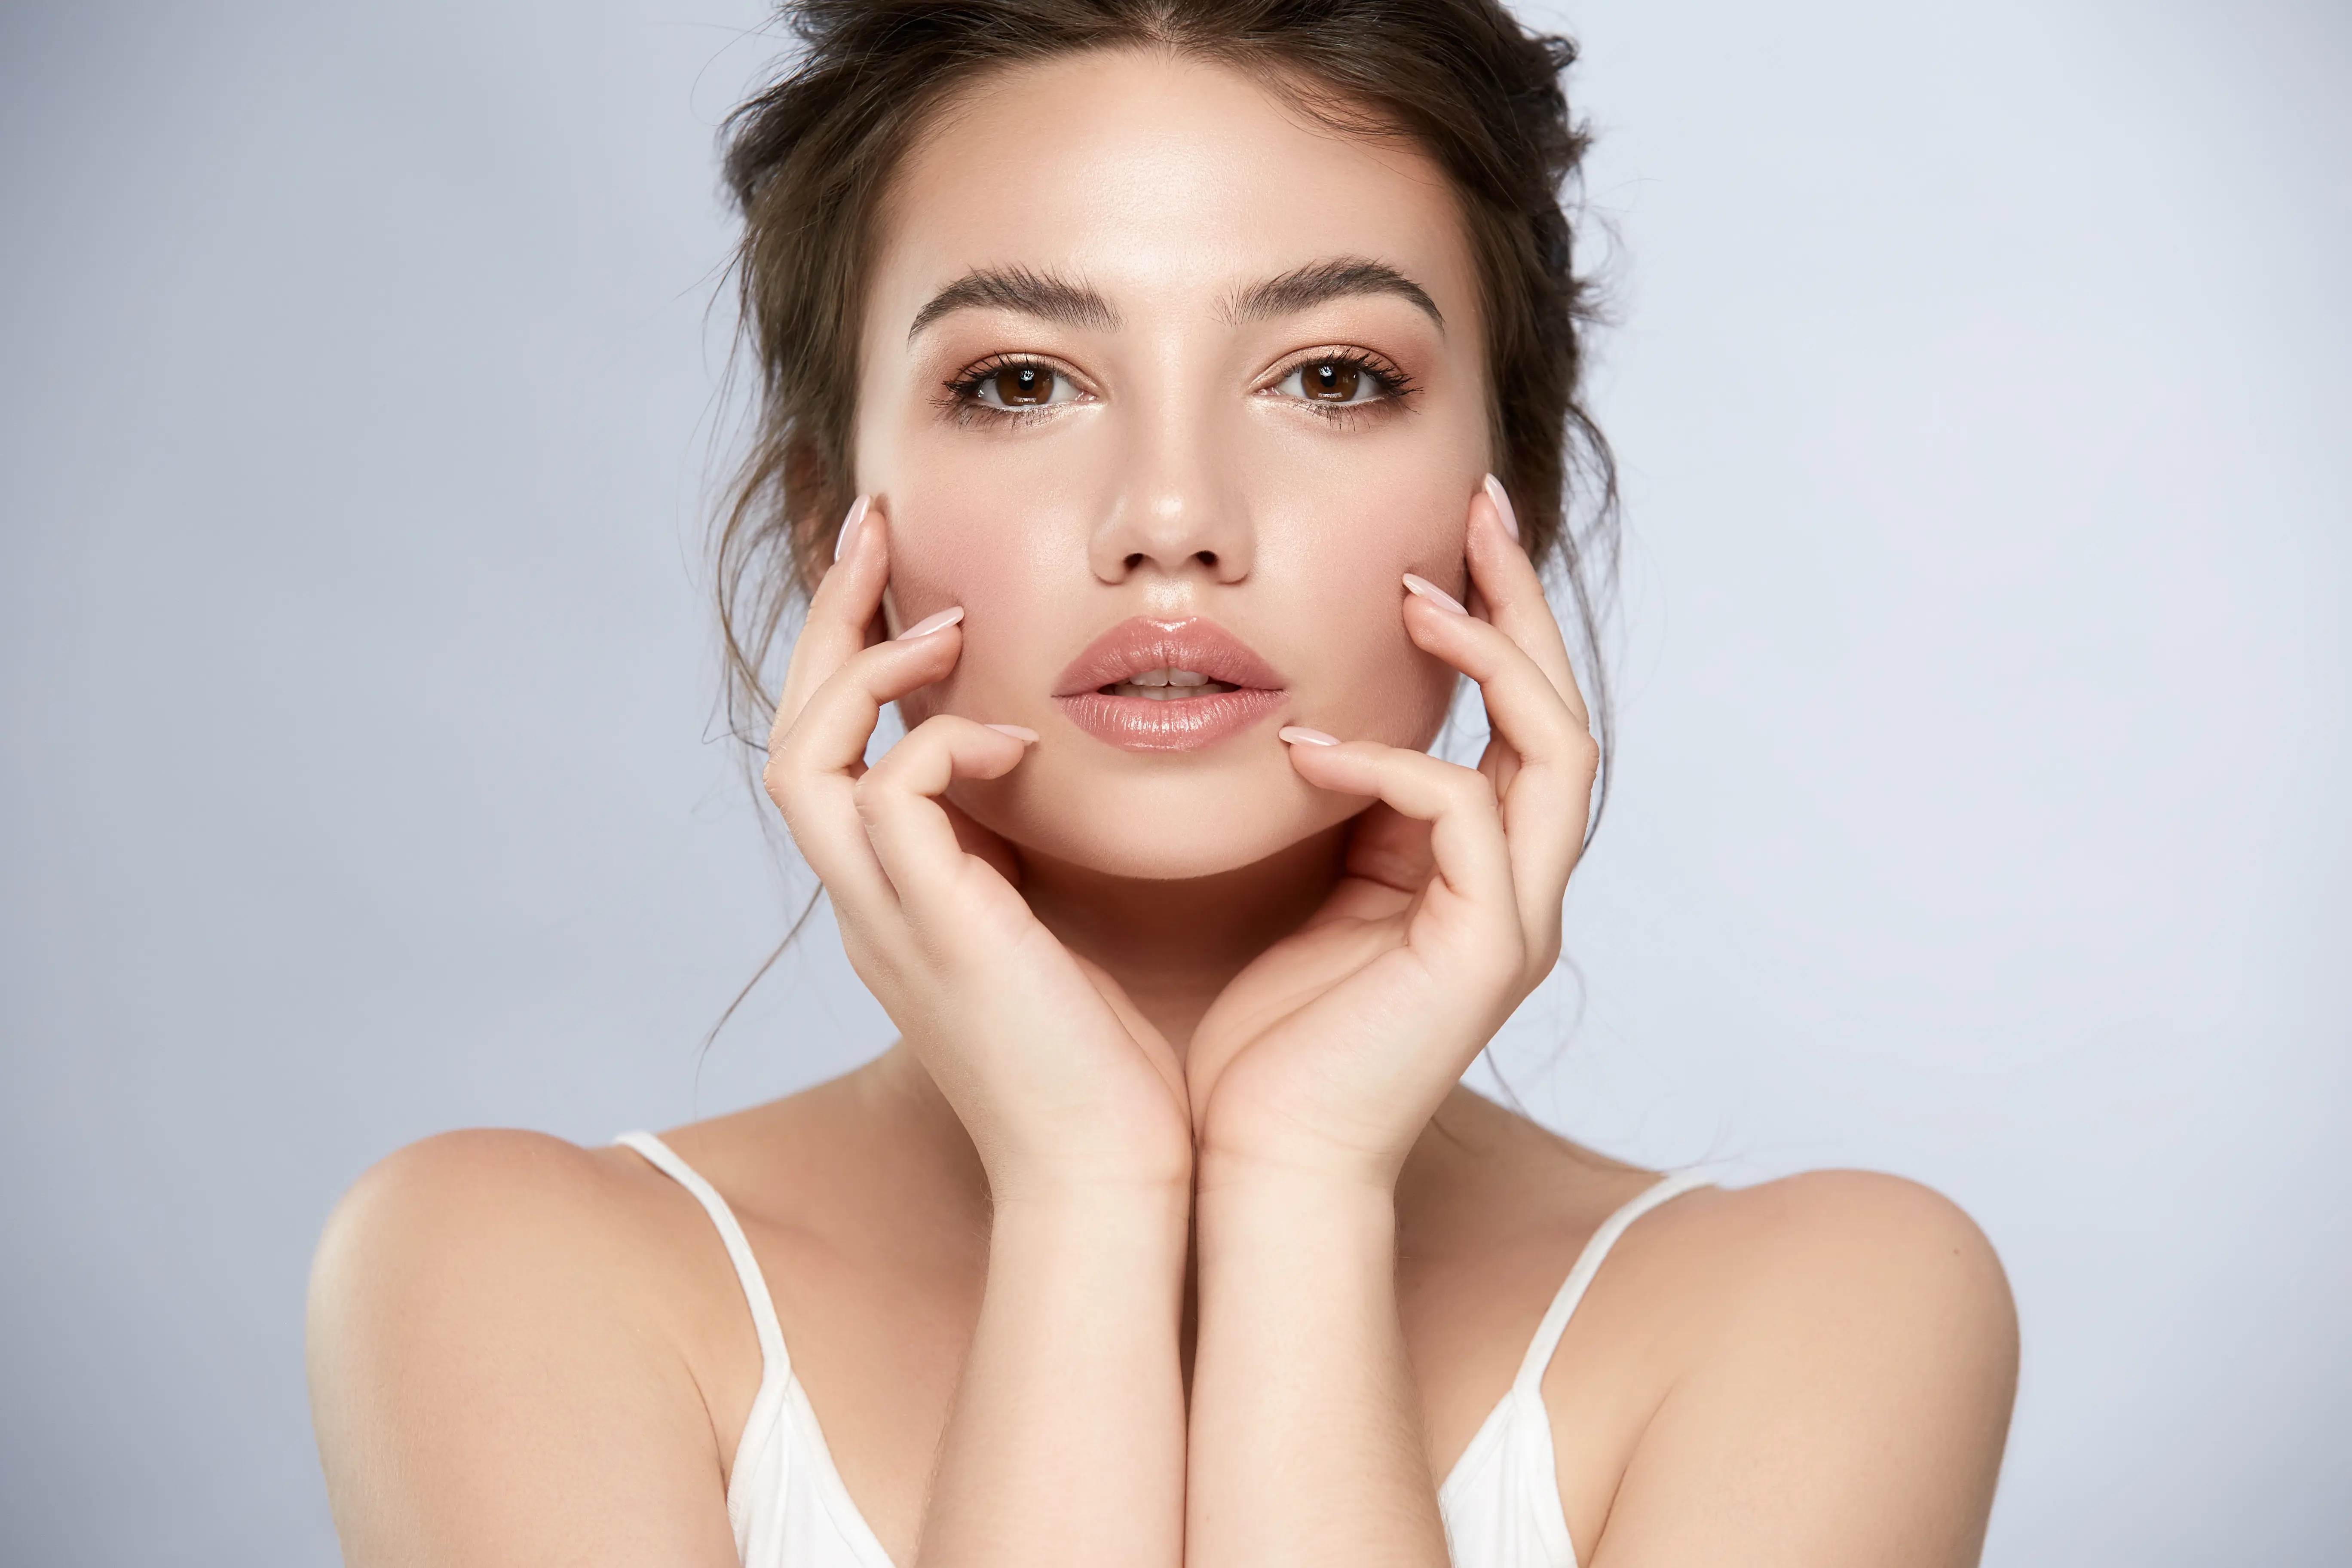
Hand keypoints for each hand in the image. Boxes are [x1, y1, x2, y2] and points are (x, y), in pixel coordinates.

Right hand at [763, 499, 1192, 1198]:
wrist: (1112, 1176)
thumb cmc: (1106, 1064)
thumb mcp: (1055, 927)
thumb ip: (1028, 851)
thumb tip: (1053, 760)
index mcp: (897, 903)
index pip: (838, 756)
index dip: (855, 659)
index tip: (908, 579)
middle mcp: (869, 906)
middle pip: (792, 736)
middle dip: (827, 626)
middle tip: (876, 529)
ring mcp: (885, 920)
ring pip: (805, 759)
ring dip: (864, 670)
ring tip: (945, 622)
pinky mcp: (932, 929)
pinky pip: (892, 797)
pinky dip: (942, 746)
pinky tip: (1019, 742)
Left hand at [1185, 479, 1598, 1190]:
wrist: (1255, 1162)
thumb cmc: (1264, 1042)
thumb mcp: (1308, 890)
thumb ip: (1342, 810)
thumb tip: (1316, 714)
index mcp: (1479, 873)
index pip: (1518, 719)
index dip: (1495, 620)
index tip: (1445, 534)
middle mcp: (1519, 890)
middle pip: (1562, 711)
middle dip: (1522, 604)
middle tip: (1474, 508)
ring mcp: (1515, 922)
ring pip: (1555, 750)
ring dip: (1491, 659)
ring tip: (1413, 593)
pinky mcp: (1484, 955)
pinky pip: (1464, 817)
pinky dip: (1392, 764)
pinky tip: (1307, 746)